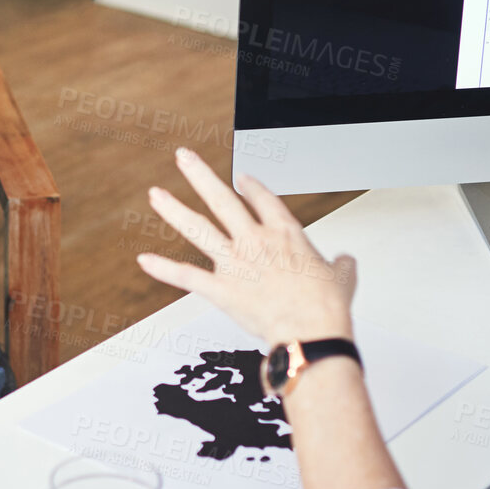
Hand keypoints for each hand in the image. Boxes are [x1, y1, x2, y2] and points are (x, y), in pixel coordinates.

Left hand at [136, 147, 357, 346]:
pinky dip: (164, 269)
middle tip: (184, 157)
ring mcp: (235, 263)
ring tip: (155, 194)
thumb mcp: (343, 277)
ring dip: (173, 210)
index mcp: (285, 232)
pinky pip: (186, 276)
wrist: (311, 331)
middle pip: (221, 198)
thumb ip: (340, 264)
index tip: (240, 179)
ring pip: (198, 228)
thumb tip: (344, 261)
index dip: (250, 186)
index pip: (262, 198)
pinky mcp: (222, 289)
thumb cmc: (327, 307)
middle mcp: (256, 240)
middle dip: (199, 175)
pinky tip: (145, 260)